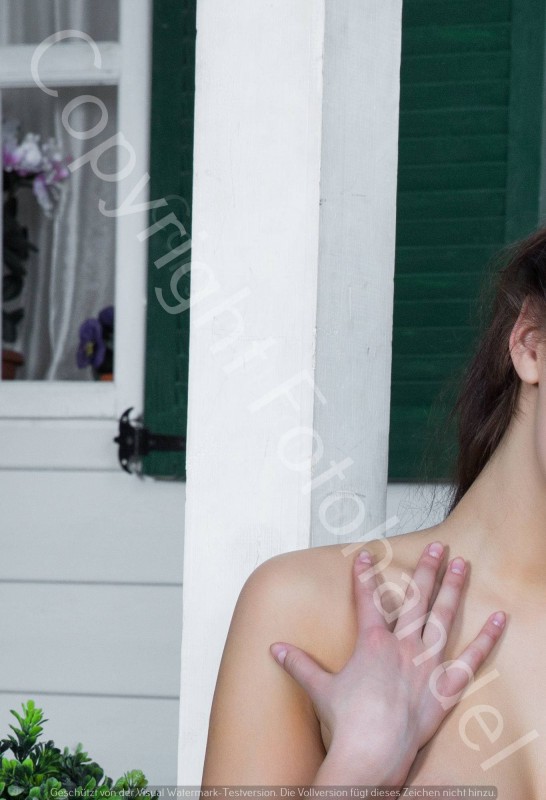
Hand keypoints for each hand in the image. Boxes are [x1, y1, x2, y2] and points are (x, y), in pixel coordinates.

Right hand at [270, 542, 505, 785]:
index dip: (364, 575)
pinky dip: (487, 639)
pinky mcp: (446, 687)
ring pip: (443, 618)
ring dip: (453, 589)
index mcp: (372, 642)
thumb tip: (274, 649)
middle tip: (438, 546)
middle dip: (427, 569)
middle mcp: (402, 646)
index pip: (367, 599)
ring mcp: (427, 664)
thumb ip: (299, 664)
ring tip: (462, 565)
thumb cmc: (346, 721)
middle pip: (417, 599)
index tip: (366, 555)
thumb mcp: (318, 688)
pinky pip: (472, 660)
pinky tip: (499, 619)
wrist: (371, 752)